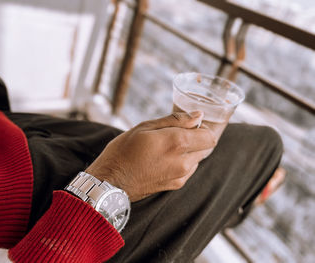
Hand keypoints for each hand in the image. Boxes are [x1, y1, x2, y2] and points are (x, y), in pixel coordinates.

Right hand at [86, 112, 216, 201]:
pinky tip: (163, 159)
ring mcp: (181, 176)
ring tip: (165, 147)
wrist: (110, 182)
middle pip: (206, 147)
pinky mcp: (175, 185)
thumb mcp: (145, 127)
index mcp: (177, 143)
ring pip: (198, 158)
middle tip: (175, 134)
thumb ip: (175, 120)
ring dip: (189, 150)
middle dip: (196, 138)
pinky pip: (189, 169)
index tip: (189, 124)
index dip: (202, 127)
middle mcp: (184, 162)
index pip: (209, 136)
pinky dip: (182, 162)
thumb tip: (198, 115)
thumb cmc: (122, 151)